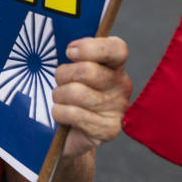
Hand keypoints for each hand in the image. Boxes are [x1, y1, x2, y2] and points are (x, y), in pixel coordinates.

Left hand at [52, 36, 131, 158]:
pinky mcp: (109, 129)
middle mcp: (122, 85)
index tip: (70, 52)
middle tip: (59, 81)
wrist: (70, 134)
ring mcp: (118, 108)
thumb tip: (69, 47)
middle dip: (63, 75)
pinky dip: (59, 113)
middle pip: (87, 70)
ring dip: (59, 95)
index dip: (90, 48)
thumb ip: (74, 56)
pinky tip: (61, 115)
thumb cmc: (69, 93)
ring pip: (76, 92)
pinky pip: (74, 114)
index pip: (117, 48)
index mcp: (115, 65)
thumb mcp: (72, 70)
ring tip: (60, 99)